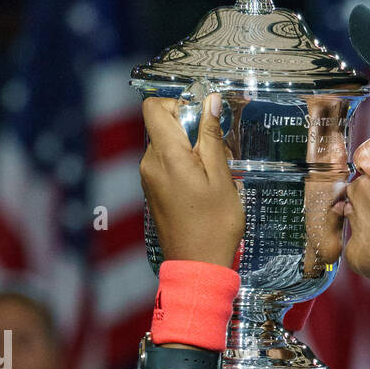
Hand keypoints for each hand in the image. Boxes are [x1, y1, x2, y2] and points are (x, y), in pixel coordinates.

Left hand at [139, 94, 244, 266]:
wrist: (198, 267)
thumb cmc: (214, 226)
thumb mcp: (221, 178)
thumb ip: (212, 137)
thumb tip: (210, 101)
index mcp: (165, 156)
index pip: (153, 107)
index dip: (177, 103)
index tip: (201, 119)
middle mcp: (149, 164)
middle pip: (162, 126)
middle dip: (189, 129)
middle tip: (216, 152)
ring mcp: (148, 179)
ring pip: (166, 146)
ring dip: (189, 150)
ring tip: (213, 175)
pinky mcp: (152, 192)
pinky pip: (165, 165)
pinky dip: (183, 166)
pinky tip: (203, 188)